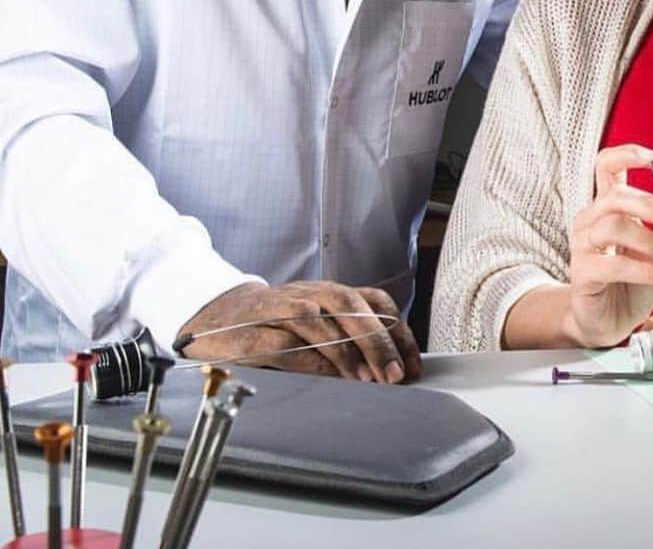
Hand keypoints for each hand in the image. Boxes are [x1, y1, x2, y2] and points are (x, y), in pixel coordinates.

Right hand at [176, 280, 422, 382]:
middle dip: (378, 341)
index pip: (375, 302)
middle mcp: (311, 294)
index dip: (398, 332)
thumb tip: (393, 369)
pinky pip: (284, 343)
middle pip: (351, 306)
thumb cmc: (278, 323)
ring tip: (366, 379)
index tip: (412, 365)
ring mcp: (281, 309)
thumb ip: (351, 338)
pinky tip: (324, 377)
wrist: (219, 316)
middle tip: (394, 374)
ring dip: (346, 351)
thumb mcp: (320, 324)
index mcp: (332, 292)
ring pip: (319, 320)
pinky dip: (306, 360)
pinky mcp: (253, 330)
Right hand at [567, 144, 652, 347]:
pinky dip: (646, 270)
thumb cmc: (634, 284)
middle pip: (616, 196)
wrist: (613, 322)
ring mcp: (583, 244)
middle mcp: (591, 220)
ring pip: (614, 227)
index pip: (606, 167)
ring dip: (652, 243)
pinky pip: (614, 264)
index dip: (627, 156)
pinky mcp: (581, 271)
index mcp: (608, 207)